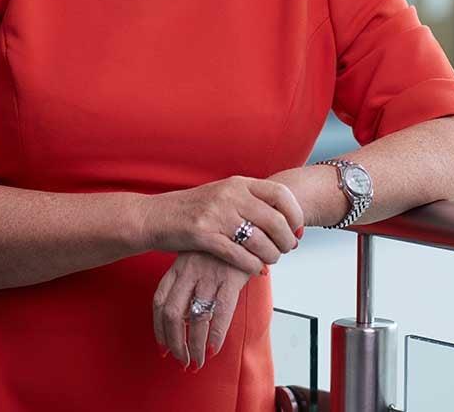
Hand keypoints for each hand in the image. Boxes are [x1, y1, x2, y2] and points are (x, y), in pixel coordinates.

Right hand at [139, 176, 303, 273]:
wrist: (156, 216)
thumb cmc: (193, 210)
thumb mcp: (223, 195)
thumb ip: (250, 202)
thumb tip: (283, 219)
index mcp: (238, 183)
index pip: (280, 195)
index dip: (295, 214)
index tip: (297, 229)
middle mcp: (230, 195)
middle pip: (275, 220)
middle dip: (287, 239)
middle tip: (288, 249)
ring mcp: (216, 214)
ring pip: (259, 240)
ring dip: (271, 255)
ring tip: (271, 260)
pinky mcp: (203, 235)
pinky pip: (238, 254)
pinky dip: (251, 265)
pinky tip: (254, 269)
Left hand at [152, 251, 250, 369]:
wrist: (247, 224)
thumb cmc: (222, 243)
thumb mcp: (198, 255)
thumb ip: (188, 280)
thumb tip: (184, 315)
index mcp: (179, 266)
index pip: (160, 301)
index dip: (159, 327)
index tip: (162, 345)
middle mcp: (190, 271)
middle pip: (173, 314)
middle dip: (174, 343)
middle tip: (180, 360)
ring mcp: (210, 274)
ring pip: (195, 318)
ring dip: (194, 346)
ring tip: (197, 362)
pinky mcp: (231, 278)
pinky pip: (221, 313)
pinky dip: (215, 335)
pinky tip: (214, 348)